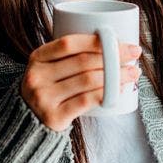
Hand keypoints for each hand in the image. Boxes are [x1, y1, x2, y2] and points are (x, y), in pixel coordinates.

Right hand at [21, 34, 141, 130]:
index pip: (69, 43)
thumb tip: (113, 42)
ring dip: (116, 76)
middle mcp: (37, 76)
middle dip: (114, 57)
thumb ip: (69, 55)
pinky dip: (107, 94)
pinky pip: (86, 101)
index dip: (98, 40)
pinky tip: (120, 90)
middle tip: (134, 56)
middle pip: (83, 61)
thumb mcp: (48, 68)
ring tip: (132, 73)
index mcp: (37, 57)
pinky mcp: (54, 116)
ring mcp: (44, 97)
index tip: (122, 42)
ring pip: (88, 81)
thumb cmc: (48, 89)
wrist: (28, 122)